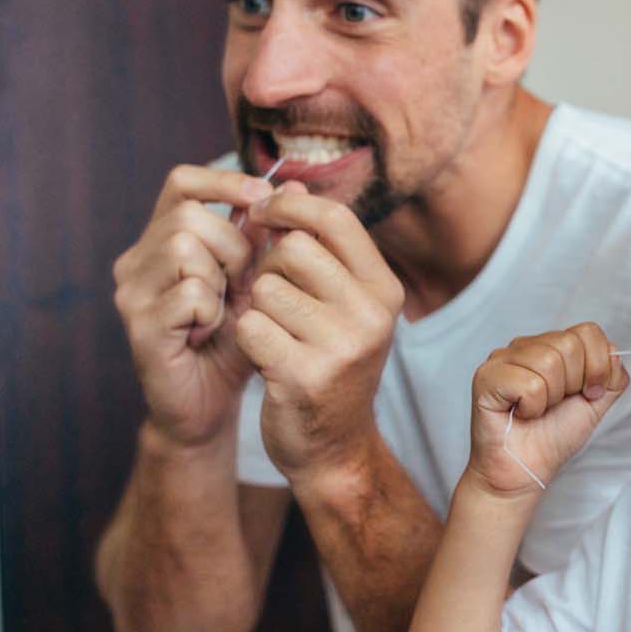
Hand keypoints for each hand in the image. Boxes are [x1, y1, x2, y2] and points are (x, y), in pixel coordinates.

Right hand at [112, 165, 273, 446]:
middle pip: (189, 216)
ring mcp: (132, 293)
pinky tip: (209, 332)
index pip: (181, 182)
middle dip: (232, 246)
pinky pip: (188, 293)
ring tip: (224, 309)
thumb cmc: (234, 341)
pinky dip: (211, 311)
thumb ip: (267, 238)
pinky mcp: (138, 325)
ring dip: (221, 279)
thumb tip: (294, 186)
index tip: (262, 198)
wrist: (210, 406)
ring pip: (184, 247)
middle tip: (243, 284)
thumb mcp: (256, 283)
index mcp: (161, 241)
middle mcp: (137, 261)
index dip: (223, 182)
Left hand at [234, 183, 405, 494]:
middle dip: (269, 267)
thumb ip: (318, 248)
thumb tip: (285, 183)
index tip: (264, 212)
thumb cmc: (329, 364)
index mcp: (384, 289)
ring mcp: (342, 347)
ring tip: (273, 333)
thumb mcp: (341, 304)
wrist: (334, 449)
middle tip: (272, 297)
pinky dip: (246, 339)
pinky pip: (250, 327)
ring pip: (266, 288)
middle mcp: (372, 314)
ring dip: (255, 307)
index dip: (291, 206)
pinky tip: (264, 358)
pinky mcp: (304, 376)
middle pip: (294, 248)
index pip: (335, 218)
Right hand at [467, 324, 629, 497]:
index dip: (597, 366)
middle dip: (573, 384)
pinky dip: (533, 407)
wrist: (525, 472)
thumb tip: (614, 353)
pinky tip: (521, 413)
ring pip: (549, 362)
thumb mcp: (595, 403)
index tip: (588, 393)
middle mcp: (524, 346)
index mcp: (550, 346)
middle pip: (569, 344)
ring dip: (551, 397)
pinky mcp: (486, 377)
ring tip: (536, 410)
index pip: (587, 331)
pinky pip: (529, 383)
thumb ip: (611, 376)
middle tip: (555, 405)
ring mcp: (502, 359)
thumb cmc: (553, 437)